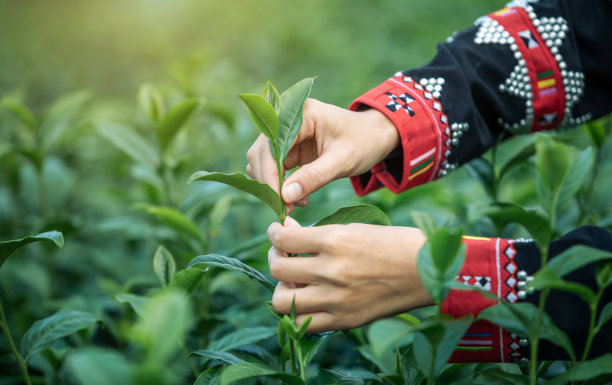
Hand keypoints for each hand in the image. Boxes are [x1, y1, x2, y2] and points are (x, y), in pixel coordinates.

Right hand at [246, 99, 398, 212]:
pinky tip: (300, 197)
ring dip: (274, 185)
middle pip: (261, 153)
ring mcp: (286, 134)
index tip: (278, 201)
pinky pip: (274, 169)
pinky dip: (281, 185)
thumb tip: (284, 197)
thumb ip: (314, 177)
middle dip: (270, 182)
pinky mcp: (289, 148)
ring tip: (297, 203)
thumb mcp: (343, 160)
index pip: (272, 145)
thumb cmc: (364, 142)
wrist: (376, 137)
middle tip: (286, 208)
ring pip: (263, 162)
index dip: (270, 174)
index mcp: (300, 113)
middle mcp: (287, 119)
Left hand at [267, 217, 432, 332]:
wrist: (428, 271)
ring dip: (282, 288)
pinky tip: (308, 299)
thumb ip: (318, 234)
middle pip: (277, 268)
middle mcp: (332, 270)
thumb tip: (286, 232)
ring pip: (282, 301)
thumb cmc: (393, 243)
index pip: (282, 239)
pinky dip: (299, 311)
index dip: (274, 233)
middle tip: (284, 255)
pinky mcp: (345, 320)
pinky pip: (304, 323)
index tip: (278, 232)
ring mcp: (337, 299)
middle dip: (275, 258)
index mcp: (335, 240)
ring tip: (294, 280)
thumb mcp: (354, 228)